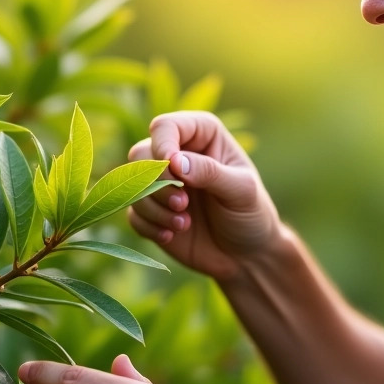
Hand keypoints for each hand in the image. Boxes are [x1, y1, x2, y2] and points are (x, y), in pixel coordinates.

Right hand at [128, 111, 281, 281]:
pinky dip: (149, 225)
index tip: (174, 168)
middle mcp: (177, 155)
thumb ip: (210, 172)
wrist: (246, 257)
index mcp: (202, 136)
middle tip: (183, 204)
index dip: (163, 145)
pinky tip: (172, 234)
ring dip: (154, 207)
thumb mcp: (241, 191)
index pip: (166, 127)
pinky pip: (133, 213)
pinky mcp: (152, 211)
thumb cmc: (251, 215)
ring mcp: (162, 184)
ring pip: (133, 185)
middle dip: (158, 183)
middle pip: (141, 154)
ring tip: (183, 223)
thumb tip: (175, 162)